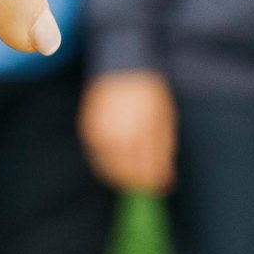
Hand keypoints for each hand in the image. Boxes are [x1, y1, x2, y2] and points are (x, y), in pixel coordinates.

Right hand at [80, 70, 176, 195]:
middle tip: (148, 185)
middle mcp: (119, 134)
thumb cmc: (149, 93)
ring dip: (123, 177)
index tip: (161, 187)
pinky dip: (108, 167)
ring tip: (134, 176)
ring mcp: (101, 134)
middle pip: (128, 174)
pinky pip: (98, 159)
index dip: (155, 182)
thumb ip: (164, 150)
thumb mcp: (164, 119)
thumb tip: (165, 180)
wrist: (122, 67)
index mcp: (143, 132)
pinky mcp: (88, 132)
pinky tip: (118, 165)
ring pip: (111, 170)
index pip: (148, 169)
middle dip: (140, 183)